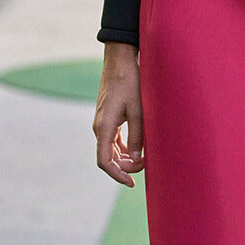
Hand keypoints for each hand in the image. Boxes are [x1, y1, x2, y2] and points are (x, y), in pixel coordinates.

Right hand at [94, 45, 142, 185]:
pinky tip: (136, 150)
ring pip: (110, 150)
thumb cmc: (131, 83)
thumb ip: (138, 137)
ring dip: (124, 159)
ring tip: (143, 160)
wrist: (120, 62)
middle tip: (145, 166)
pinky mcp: (107, 119)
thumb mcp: (139, 111)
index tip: (131, 183)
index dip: (117, 175)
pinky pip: (112, 141)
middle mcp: (99, 127)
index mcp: (104, 127)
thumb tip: (136, 160)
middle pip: (107, 158)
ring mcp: (102, 123)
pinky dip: (122, 149)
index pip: (104, 161)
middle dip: (124, 168)